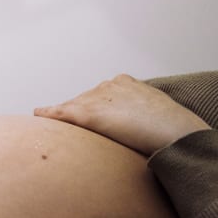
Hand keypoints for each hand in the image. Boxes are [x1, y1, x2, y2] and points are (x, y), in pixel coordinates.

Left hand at [34, 74, 209, 155]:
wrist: (178, 134)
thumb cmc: (174, 129)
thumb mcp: (157, 114)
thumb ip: (142, 115)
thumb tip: (140, 126)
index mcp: (125, 83)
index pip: (99, 95)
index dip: (94, 109)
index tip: (92, 120)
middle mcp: (108, 86)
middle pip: (82, 101)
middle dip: (77, 114)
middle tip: (73, 132)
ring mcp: (98, 98)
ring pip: (71, 108)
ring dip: (63, 118)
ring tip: (56, 131)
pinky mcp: (89, 114)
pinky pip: (63, 113)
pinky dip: (49, 114)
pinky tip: (38, 115)